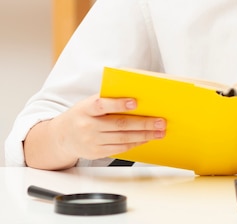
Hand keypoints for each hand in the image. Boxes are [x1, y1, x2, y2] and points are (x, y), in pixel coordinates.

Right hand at [28, 94, 165, 167]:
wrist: (62, 137)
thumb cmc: (82, 115)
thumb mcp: (88, 104)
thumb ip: (107, 100)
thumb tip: (136, 98)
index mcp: (85, 109)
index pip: (102, 105)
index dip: (118, 104)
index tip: (135, 102)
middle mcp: (87, 125)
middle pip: (119, 125)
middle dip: (143, 123)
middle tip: (160, 122)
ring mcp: (91, 141)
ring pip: (122, 138)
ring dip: (144, 135)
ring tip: (159, 132)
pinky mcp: (96, 152)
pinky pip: (120, 148)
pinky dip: (135, 143)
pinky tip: (146, 139)